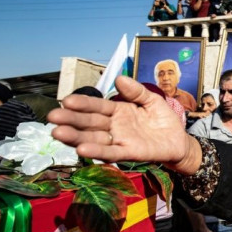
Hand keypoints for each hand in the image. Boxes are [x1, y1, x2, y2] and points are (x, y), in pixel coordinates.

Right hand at [48, 76, 201, 174]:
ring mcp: (119, 140)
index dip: (82, 103)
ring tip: (58, 133)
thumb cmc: (163, 120)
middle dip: (71, 119)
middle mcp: (114, 126)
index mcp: (118, 110)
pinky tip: (82, 150)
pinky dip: (97, 152)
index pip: (97, 106)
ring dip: (76, 137)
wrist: (179, 140)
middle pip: (90, 122)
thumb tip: (120, 79)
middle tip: (52, 117)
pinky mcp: (128, 153)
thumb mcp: (152, 100)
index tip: (66, 100)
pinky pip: (110, 152)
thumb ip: (137, 91)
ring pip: (94, 138)